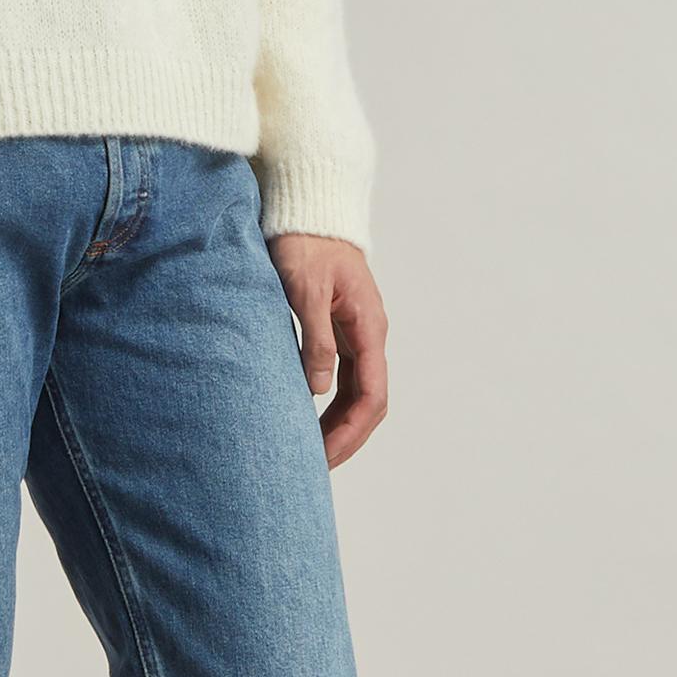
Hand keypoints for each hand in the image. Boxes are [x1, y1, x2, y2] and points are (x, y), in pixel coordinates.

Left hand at [267, 234, 388, 467]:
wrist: (309, 209)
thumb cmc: (305, 242)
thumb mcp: (305, 289)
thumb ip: (315, 338)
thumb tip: (319, 389)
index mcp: (368, 328)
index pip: (371, 396)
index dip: (350, 433)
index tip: (323, 458)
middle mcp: (369, 335)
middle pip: (368, 402)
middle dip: (346, 438)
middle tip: (313, 468)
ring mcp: (357, 333)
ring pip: (357, 393)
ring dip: (338, 425)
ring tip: (311, 453)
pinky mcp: (341, 329)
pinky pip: (344, 377)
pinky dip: (331, 405)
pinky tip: (309, 419)